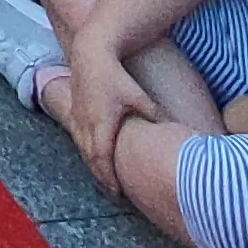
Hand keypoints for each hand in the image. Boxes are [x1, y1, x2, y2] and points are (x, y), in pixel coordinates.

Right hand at [62, 47, 168, 190]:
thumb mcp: (140, 98)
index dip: (109, 179)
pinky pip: (79, 138)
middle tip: (113, 190)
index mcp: (102, 126)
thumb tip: (173, 132)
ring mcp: (77, 117)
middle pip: (91, 159)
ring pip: (83, 149)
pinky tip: (94, 152)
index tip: (118, 192)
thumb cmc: (116, 76)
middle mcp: (86, 125)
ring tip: (105, 175)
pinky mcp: (75, 110)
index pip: (102, 160)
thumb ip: (154, 116)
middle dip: (101, 176)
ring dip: (93, 164)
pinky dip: (87, 150)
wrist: (91, 55)